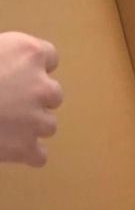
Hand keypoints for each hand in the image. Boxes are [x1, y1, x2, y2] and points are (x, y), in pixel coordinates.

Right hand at [0, 32, 62, 166]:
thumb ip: (4, 56)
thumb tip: (7, 69)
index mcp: (29, 53)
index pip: (50, 57)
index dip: (34, 66)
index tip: (21, 72)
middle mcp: (41, 86)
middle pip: (53, 94)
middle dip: (36, 97)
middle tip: (10, 100)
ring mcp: (37, 120)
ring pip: (49, 125)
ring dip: (32, 125)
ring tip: (5, 123)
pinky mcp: (27, 149)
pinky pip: (40, 155)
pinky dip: (27, 153)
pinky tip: (9, 147)